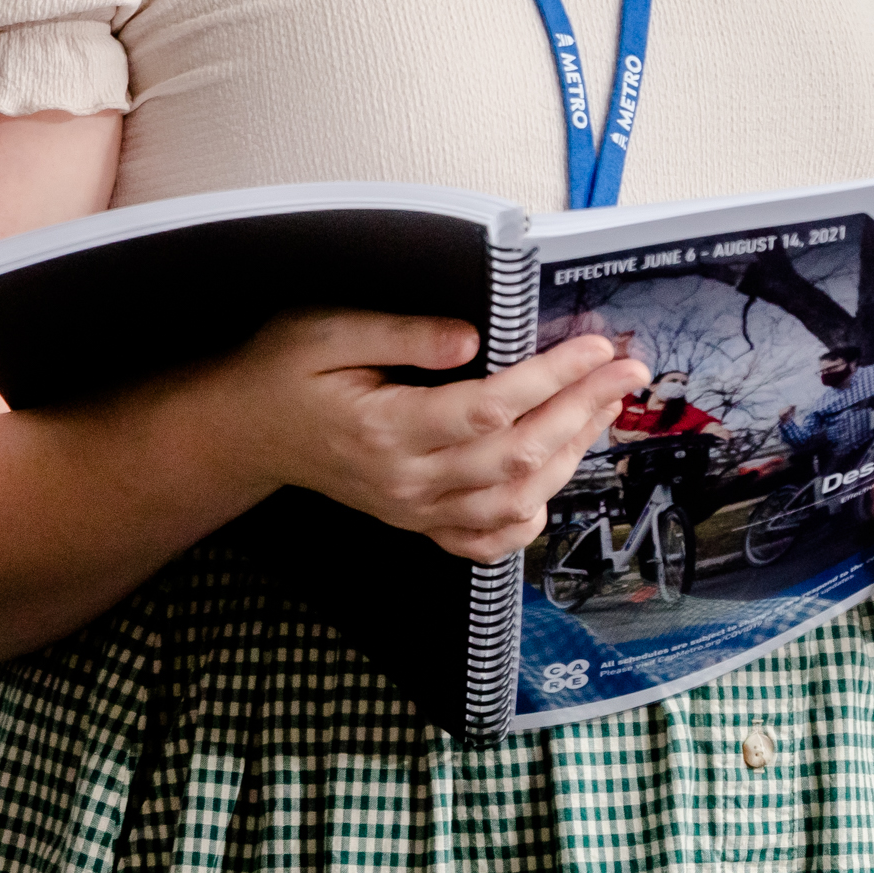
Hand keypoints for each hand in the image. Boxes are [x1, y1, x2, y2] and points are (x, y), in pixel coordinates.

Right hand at [209, 315, 641, 560]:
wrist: (246, 431)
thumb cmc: (284, 371)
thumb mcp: (326, 331)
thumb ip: (401, 334)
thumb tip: (473, 338)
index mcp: (386, 427)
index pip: (493, 407)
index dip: (555, 377)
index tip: (598, 346)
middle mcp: (406, 480)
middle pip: (519, 453)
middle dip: (583, 408)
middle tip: (627, 370)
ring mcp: (414, 510)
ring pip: (516, 498)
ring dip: (572, 453)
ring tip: (605, 405)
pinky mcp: (418, 523)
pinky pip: (486, 541)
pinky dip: (530, 516)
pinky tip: (556, 476)